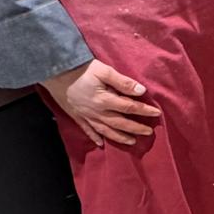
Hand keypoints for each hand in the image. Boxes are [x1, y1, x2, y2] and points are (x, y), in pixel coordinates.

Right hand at [42, 59, 161, 147]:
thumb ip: (123, 82)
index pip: (130, 107)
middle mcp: (97, 112)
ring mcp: (87, 116)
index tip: (156, 114)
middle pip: (120, 123)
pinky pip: (88, 130)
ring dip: (120, 137)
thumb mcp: (104, 71)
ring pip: (106, 130)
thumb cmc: (82, 69)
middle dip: (135, 128)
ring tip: (131, 142)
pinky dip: (95, 138)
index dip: (144, 111)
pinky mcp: (77, 116)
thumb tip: (141, 91)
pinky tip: (101, 144)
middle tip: (148, 133)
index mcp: (105, 100)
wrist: (56, 73)